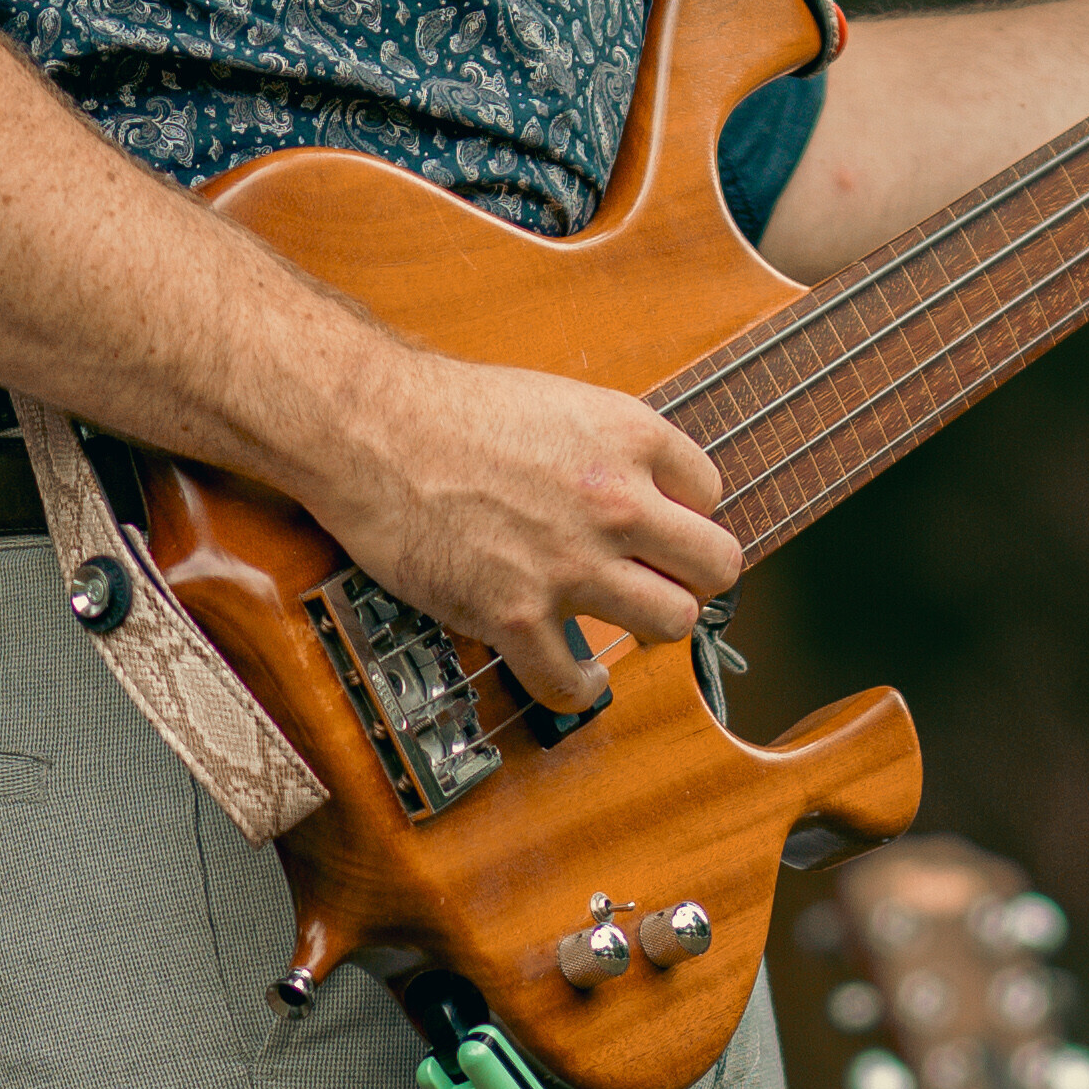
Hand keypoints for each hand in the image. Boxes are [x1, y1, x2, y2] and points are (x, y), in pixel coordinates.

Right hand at [290, 339, 743, 714]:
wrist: (373, 430)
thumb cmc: (451, 410)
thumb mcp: (559, 402)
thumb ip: (612, 449)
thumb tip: (644, 490)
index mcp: (629, 436)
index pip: (711, 493)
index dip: (685, 513)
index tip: (663, 527)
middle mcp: (616, 502)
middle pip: (716, 567)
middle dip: (693, 577)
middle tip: (664, 580)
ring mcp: (570, 564)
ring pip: (671, 623)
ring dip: (652, 627)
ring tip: (626, 620)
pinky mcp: (516, 616)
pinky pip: (575, 681)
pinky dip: (579, 686)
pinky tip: (576, 672)